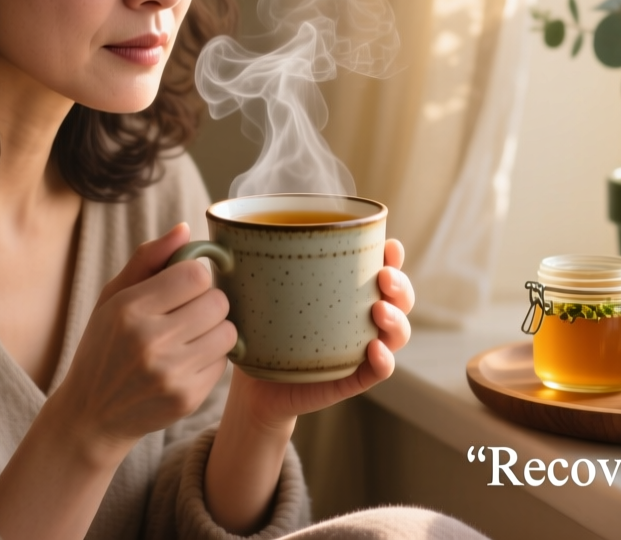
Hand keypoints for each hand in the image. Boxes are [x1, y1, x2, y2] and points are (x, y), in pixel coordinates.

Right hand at [47, 223, 236, 458]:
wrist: (92, 415)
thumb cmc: (104, 347)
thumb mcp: (112, 298)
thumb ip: (148, 259)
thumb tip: (185, 229)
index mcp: (129, 309)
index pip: (195, 274)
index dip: (194, 277)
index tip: (183, 287)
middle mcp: (150, 341)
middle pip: (218, 302)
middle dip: (208, 303)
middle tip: (188, 313)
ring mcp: (171, 373)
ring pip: (229, 332)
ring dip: (215, 330)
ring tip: (189, 337)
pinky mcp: (187, 398)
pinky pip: (224, 363)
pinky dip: (211, 359)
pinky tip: (186, 363)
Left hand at [225, 238, 415, 428]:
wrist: (251, 385)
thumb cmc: (260, 327)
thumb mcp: (260, 291)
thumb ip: (253, 264)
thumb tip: (220, 235)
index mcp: (348, 288)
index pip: (384, 267)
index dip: (393, 256)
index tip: (388, 246)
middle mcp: (362, 316)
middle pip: (400, 297)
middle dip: (400, 284)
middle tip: (383, 278)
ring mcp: (361, 348)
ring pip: (398, 333)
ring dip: (397, 320)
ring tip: (379, 313)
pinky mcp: (352, 379)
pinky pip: (378, 372)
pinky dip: (384, 361)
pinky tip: (375, 351)